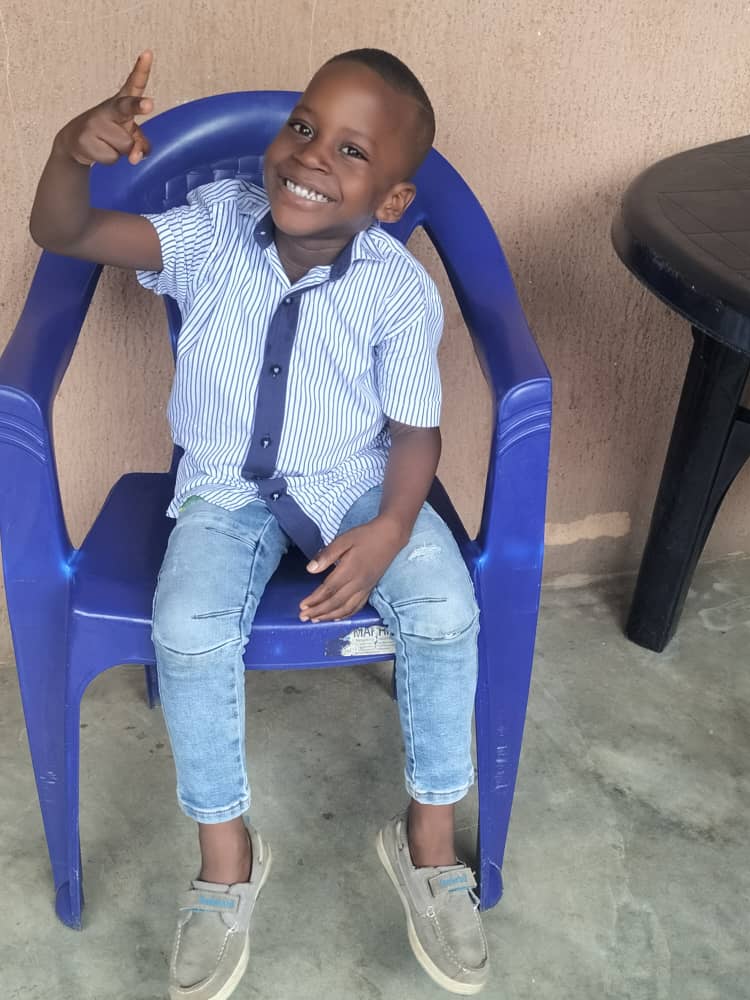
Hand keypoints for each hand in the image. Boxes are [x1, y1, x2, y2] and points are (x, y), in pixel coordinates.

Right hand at [56, 51, 153, 166]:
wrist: (75, 142)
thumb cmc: (109, 133)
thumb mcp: (128, 134)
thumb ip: (140, 143)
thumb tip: (135, 158)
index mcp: (121, 102)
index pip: (133, 83)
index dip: (141, 69)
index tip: (148, 54)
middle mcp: (110, 109)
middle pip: (126, 108)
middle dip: (138, 107)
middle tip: (150, 103)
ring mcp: (96, 123)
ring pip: (126, 145)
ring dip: (121, 151)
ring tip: (108, 143)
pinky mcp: (86, 140)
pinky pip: (113, 157)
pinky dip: (110, 159)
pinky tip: (99, 149)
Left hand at [299, 517, 406, 622]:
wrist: (390, 536)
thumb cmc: (365, 535)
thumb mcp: (343, 540)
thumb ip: (326, 555)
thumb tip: (310, 569)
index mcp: (349, 570)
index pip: (328, 589)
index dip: (314, 600)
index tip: (302, 606)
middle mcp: (358, 583)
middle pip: (335, 602)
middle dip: (318, 611)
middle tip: (303, 617)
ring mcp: (365, 588)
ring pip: (346, 608)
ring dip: (330, 616)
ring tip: (316, 620)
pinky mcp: (370, 589)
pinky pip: (357, 606)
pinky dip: (345, 615)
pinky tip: (336, 617)